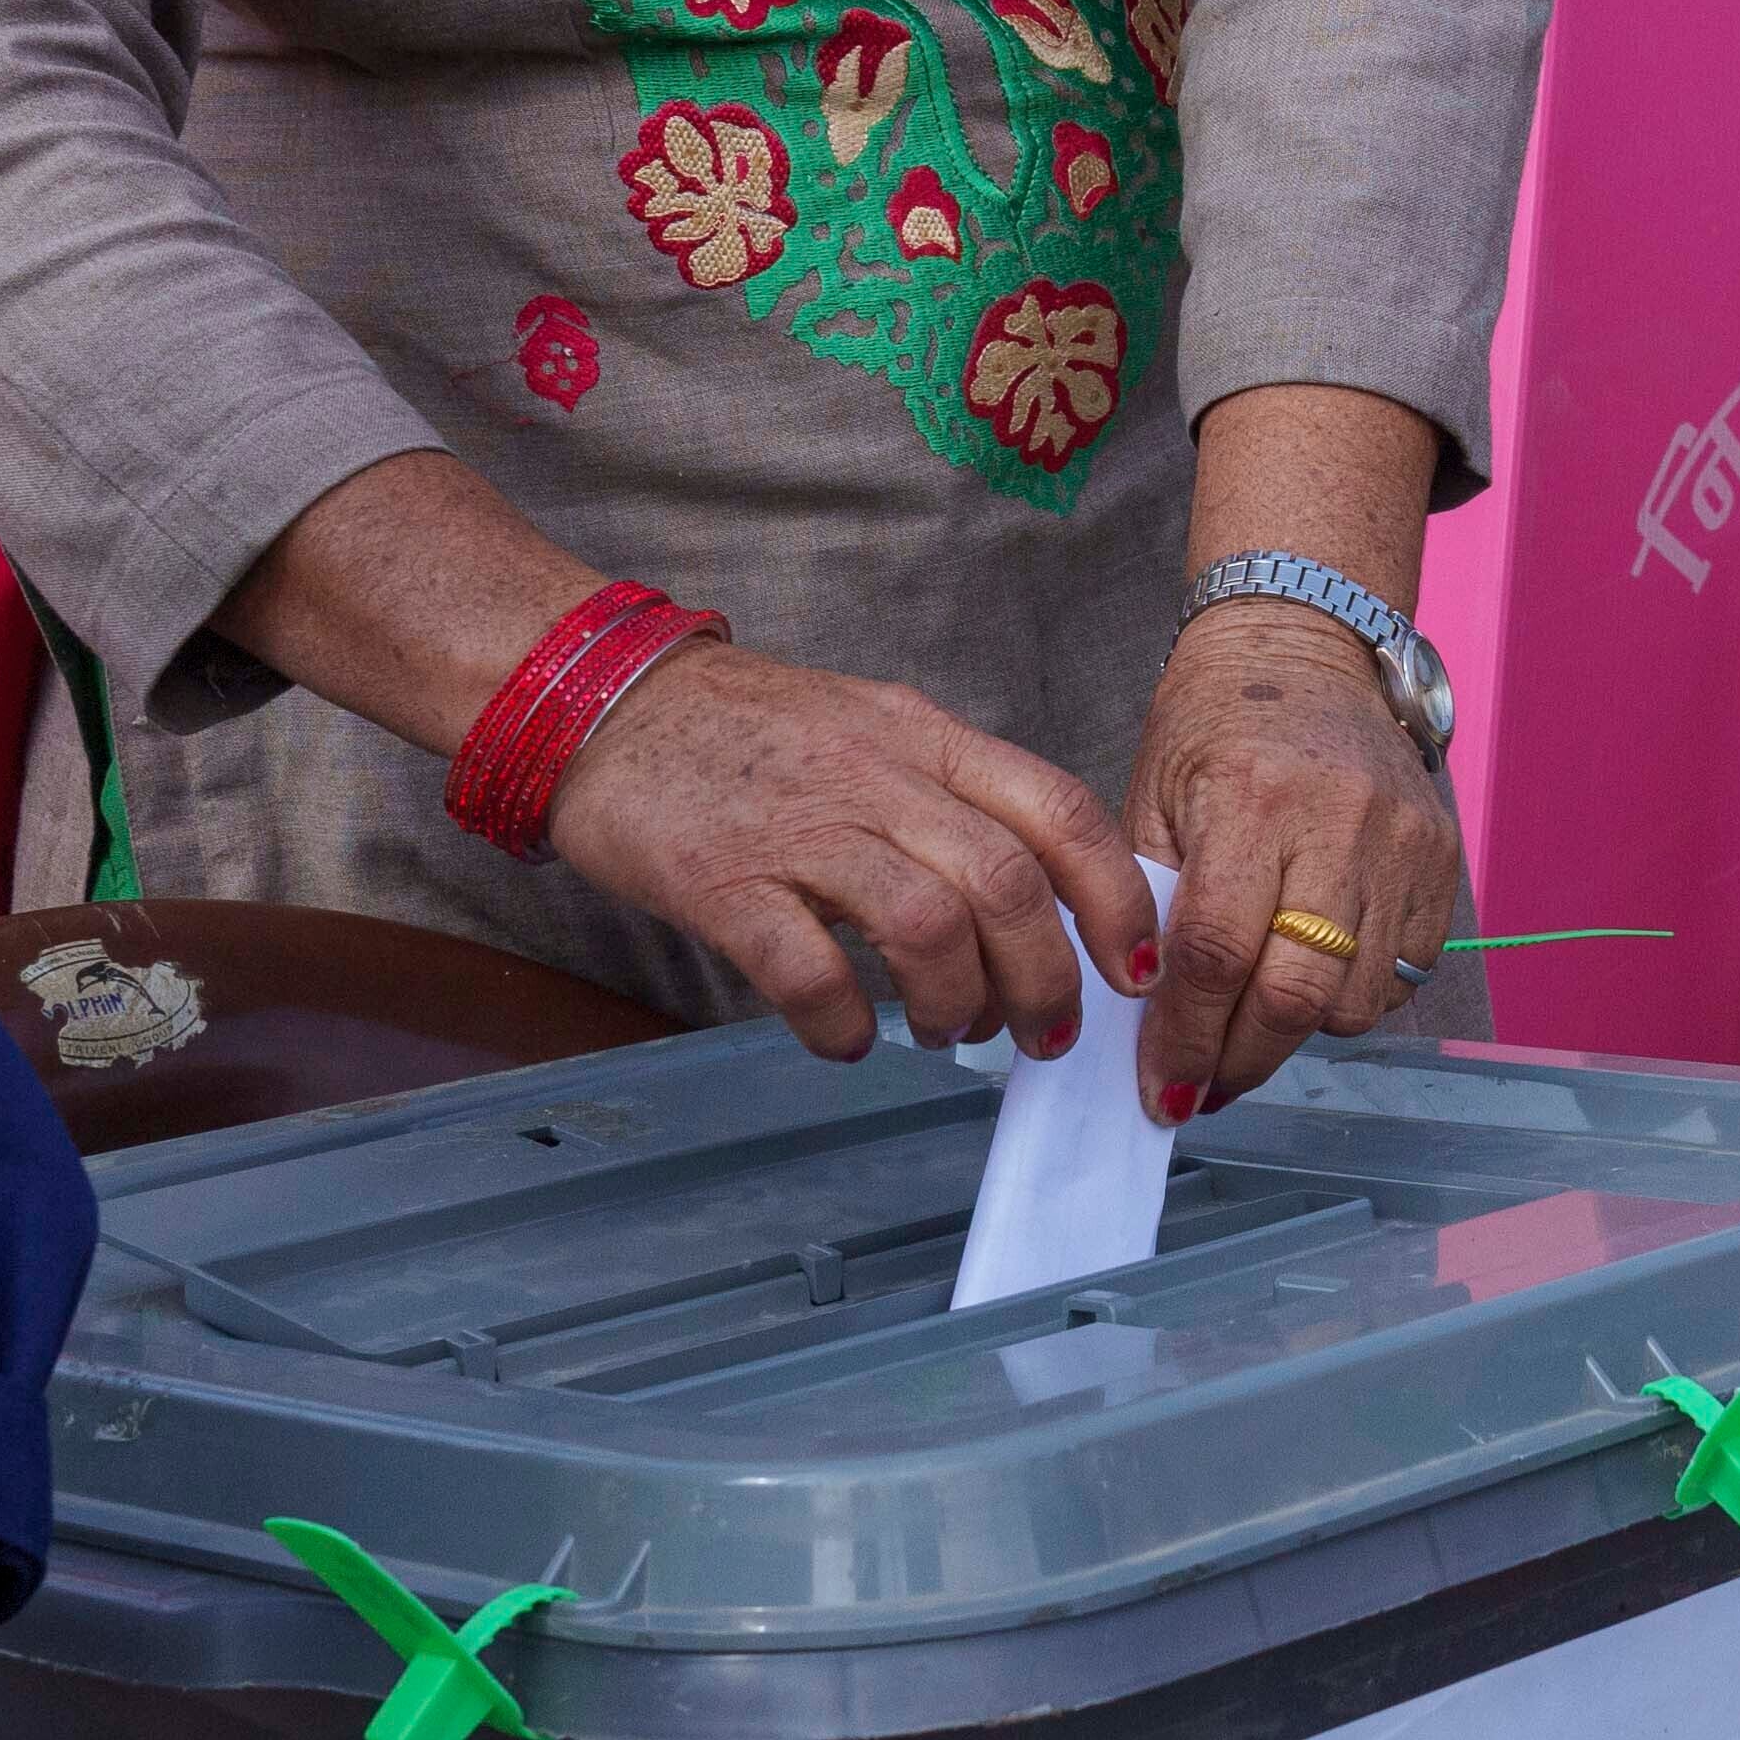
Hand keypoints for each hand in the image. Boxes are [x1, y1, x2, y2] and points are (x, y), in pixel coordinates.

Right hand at [546, 639, 1147, 1063]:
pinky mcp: (722, 881)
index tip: (1133, 970)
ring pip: (927, 928)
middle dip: (1046, 980)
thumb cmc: (747, 733)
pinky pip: (808, 971)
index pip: (1060, 811)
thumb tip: (1034, 900)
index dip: (1115, 899)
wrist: (605, 702)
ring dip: (957, 1006)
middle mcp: (877, 776)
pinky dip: (844, 1024)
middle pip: (1007, 885)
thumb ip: (951, 798)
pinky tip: (847, 1036)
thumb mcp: (874, 730)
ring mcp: (800, 828)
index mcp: (926, 738)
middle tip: (1043, 1034)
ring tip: (949, 1032)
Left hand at [1132, 600, 1467, 1117]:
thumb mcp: (1155, 796)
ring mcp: (1404, 843)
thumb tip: (1147, 1021)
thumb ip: (1153, 905)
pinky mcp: (1443, 859)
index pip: (1217, 954)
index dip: (1185, 1038)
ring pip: (1356, 999)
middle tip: (1205, 1085)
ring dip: (1297, 1032)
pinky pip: (1403, 975)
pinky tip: (1311, 976)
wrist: (1306, 649)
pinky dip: (1352, 996)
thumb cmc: (1213, 722)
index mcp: (1253, 801)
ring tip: (1254, 1022)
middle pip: (1297, 992)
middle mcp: (1340, 823)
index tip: (1164, 1088)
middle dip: (1242, 1059)